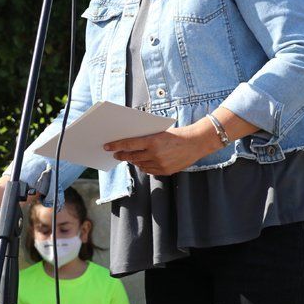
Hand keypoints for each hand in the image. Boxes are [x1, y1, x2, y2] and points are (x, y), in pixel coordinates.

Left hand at [103, 122, 221, 175]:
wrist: (195, 143)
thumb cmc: (176, 134)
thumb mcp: (159, 132)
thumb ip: (145, 139)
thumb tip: (129, 144)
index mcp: (152, 141)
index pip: (128, 144)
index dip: (116, 146)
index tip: (107, 147)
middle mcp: (155, 154)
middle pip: (132, 156)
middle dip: (122, 155)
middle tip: (115, 154)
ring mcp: (160, 164)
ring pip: (140, 164)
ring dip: (133, 160)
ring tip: (129, 157)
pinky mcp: (165, 171)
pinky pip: (149, 170)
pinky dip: (144, 166)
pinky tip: (142, 162)